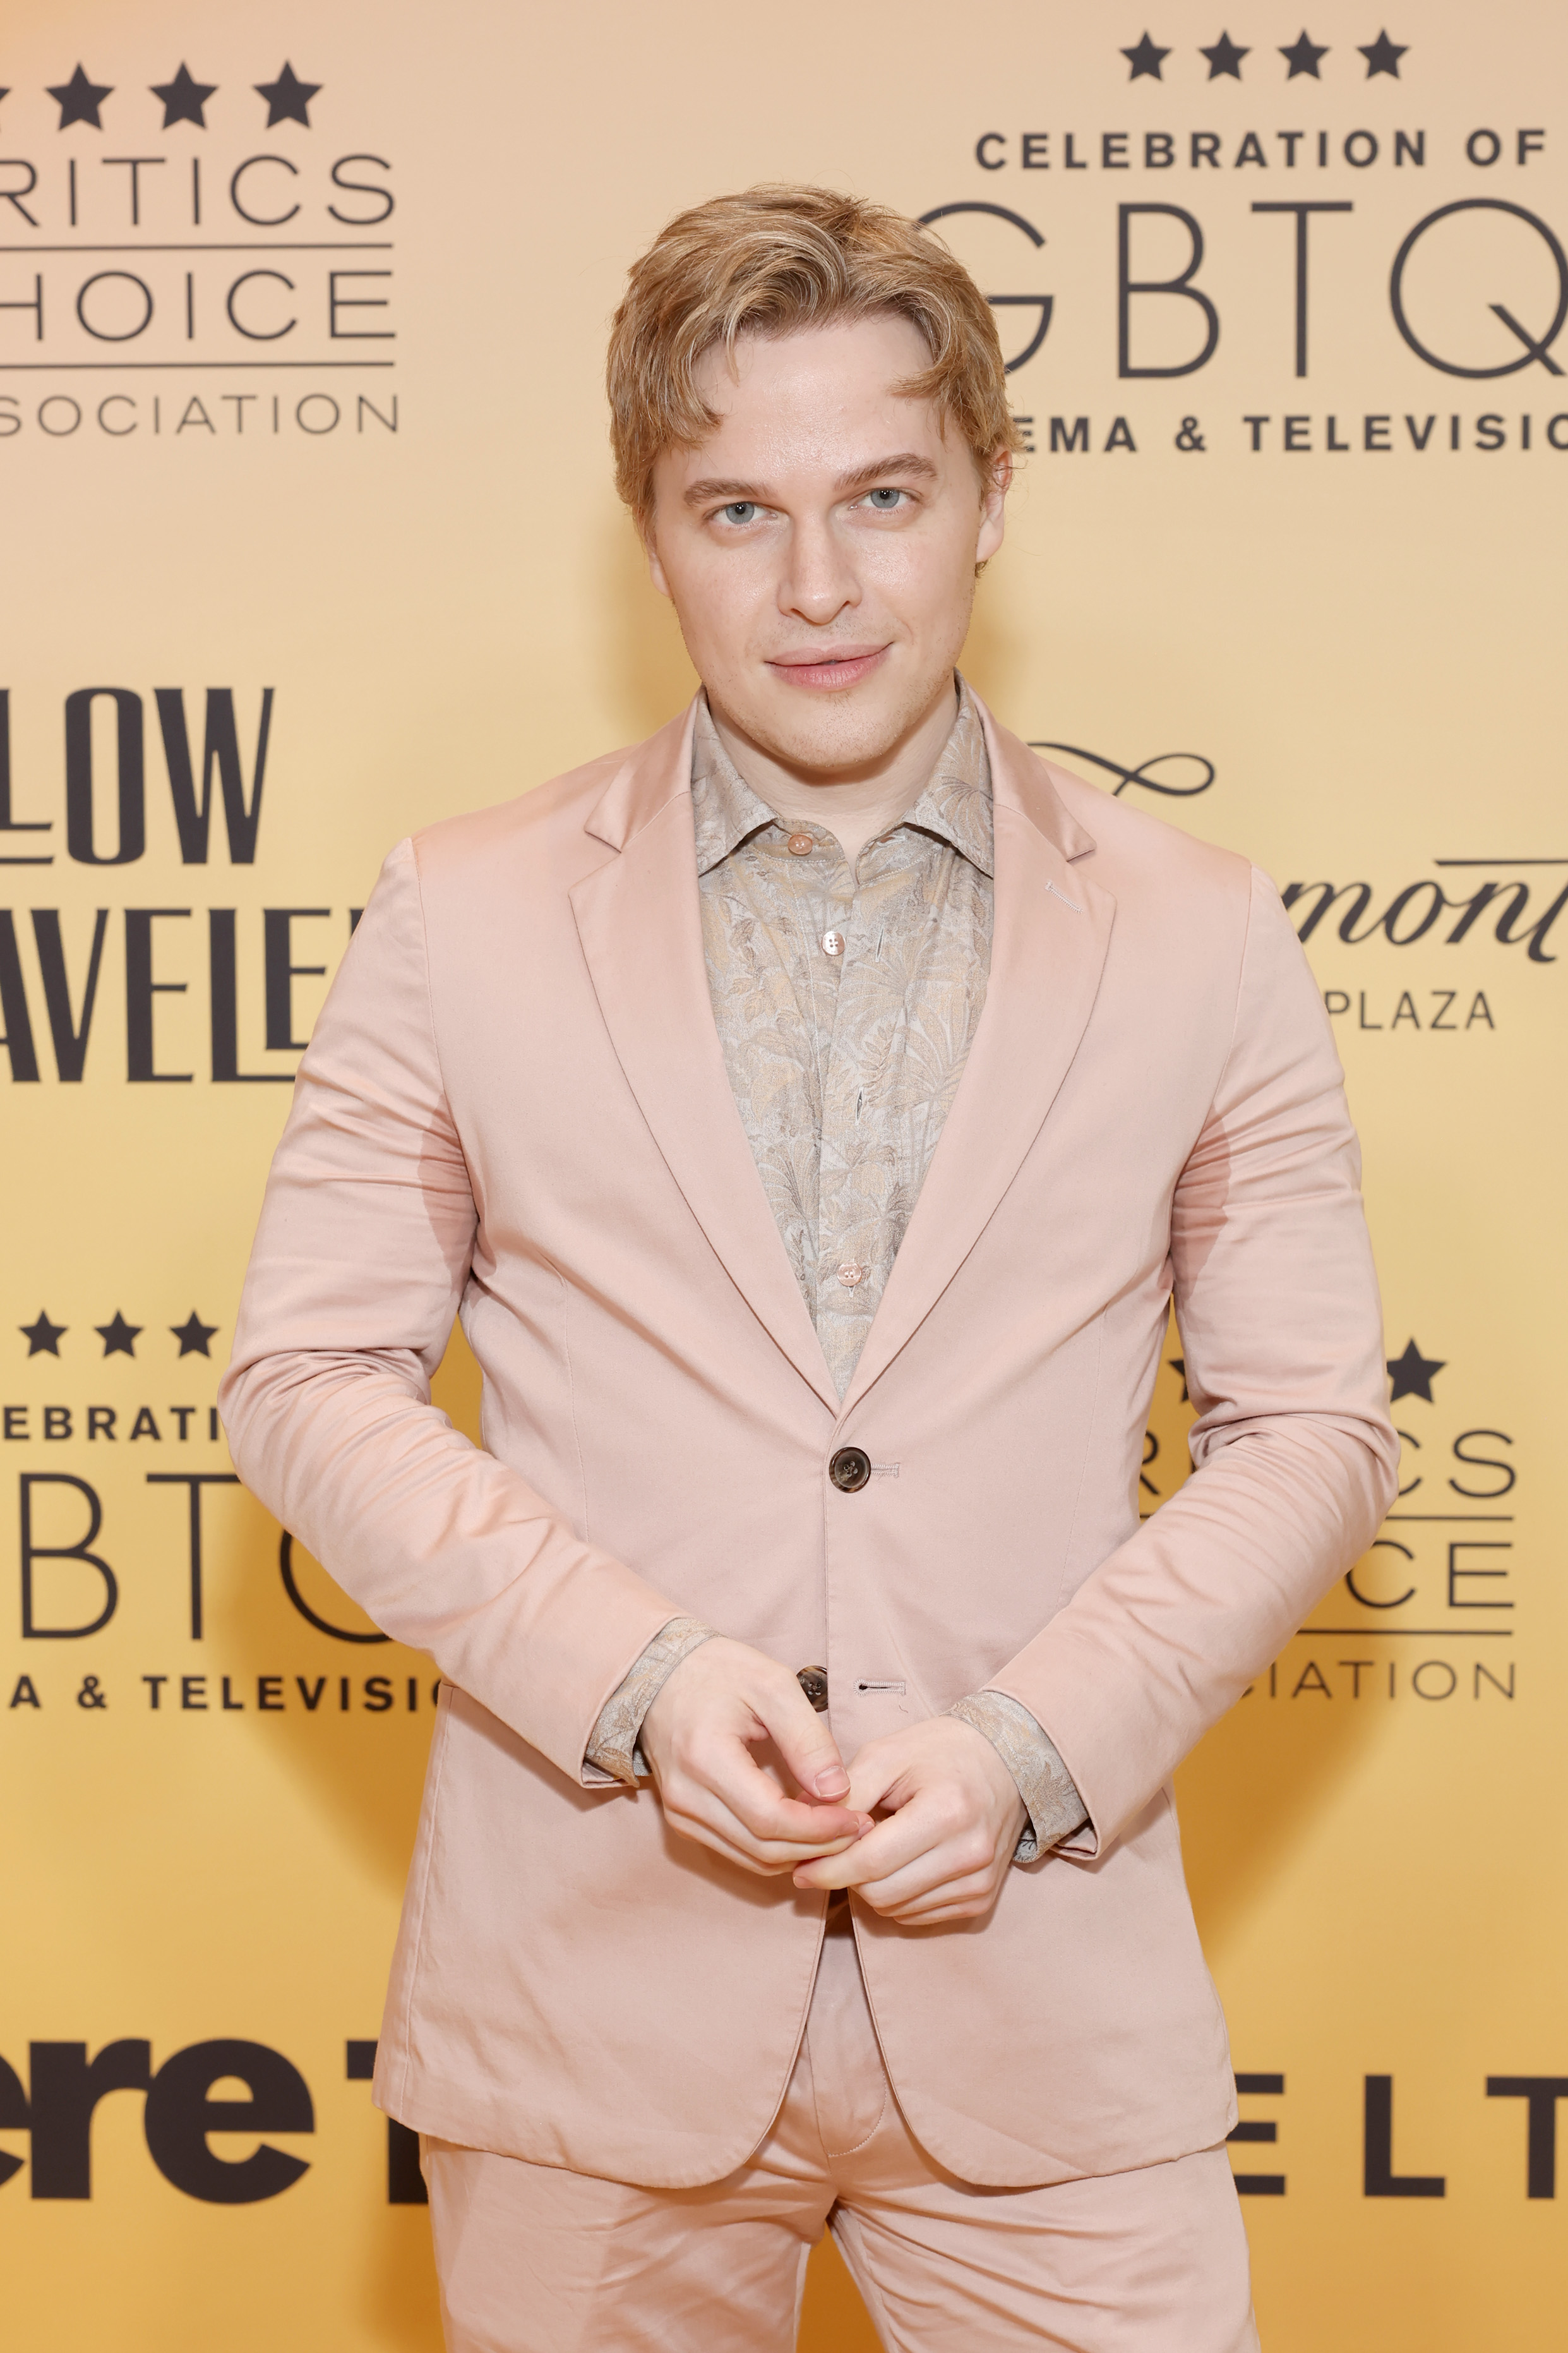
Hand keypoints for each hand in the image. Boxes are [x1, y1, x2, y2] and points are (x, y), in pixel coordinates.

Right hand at [640, 1636, 872, 1879]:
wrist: (662, 1676)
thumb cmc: (719, 1672)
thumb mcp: (772, 1686)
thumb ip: (807, 1739)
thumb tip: (837, 1790)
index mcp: (705, 1758)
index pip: (770, 1819)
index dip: (819, 1829)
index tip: (856, 1818)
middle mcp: (686, 1796)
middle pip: (763, 1848)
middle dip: (818, 1846)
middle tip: (857, 1828)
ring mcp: (681, 1813)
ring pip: (752, 1858)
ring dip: (800, 1853)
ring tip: (837, 1830)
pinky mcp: (684, 1820)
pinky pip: (737, 1851)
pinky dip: (776, 1849)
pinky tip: (804, 1829)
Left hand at [791, 1715, 1026, 1925]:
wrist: (1005, 1761)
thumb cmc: (940, 1752)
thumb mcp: (888, 1754)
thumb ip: (848, 1793)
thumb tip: (805, 1829)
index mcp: (946, 1811)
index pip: (871, 1861)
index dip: (828, 1868)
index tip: (800, 1867)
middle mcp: (969, 1853)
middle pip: (881, 1892)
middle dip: (846, 1877)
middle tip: (836, 1852)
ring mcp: (979, 1881)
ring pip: (896, 1909)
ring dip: (871, 1887)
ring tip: (873, 1849)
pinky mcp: (981, 1899)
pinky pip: (917, 1916)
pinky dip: (896, 1896)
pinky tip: (899, 1864)